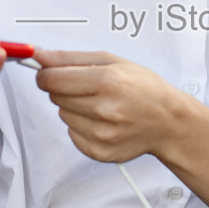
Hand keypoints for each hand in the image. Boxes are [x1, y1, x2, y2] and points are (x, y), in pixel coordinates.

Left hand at [33, 48, 199, 164]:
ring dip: (74, 107)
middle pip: (55, 96)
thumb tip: (39, 56)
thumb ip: (71, 58)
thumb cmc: (144, 88)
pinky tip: (103, 121)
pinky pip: (72, 133)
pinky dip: (81, 126)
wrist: (169, 122)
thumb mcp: (113, 61)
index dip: (46, 73)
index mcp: (109, 81)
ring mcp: (102, 134)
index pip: (52, 79)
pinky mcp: (100, 151)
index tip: (51, 72)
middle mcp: (105, 110)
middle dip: (65, 88)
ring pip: (62, 114)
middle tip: (89, 87)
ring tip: (101, 105)